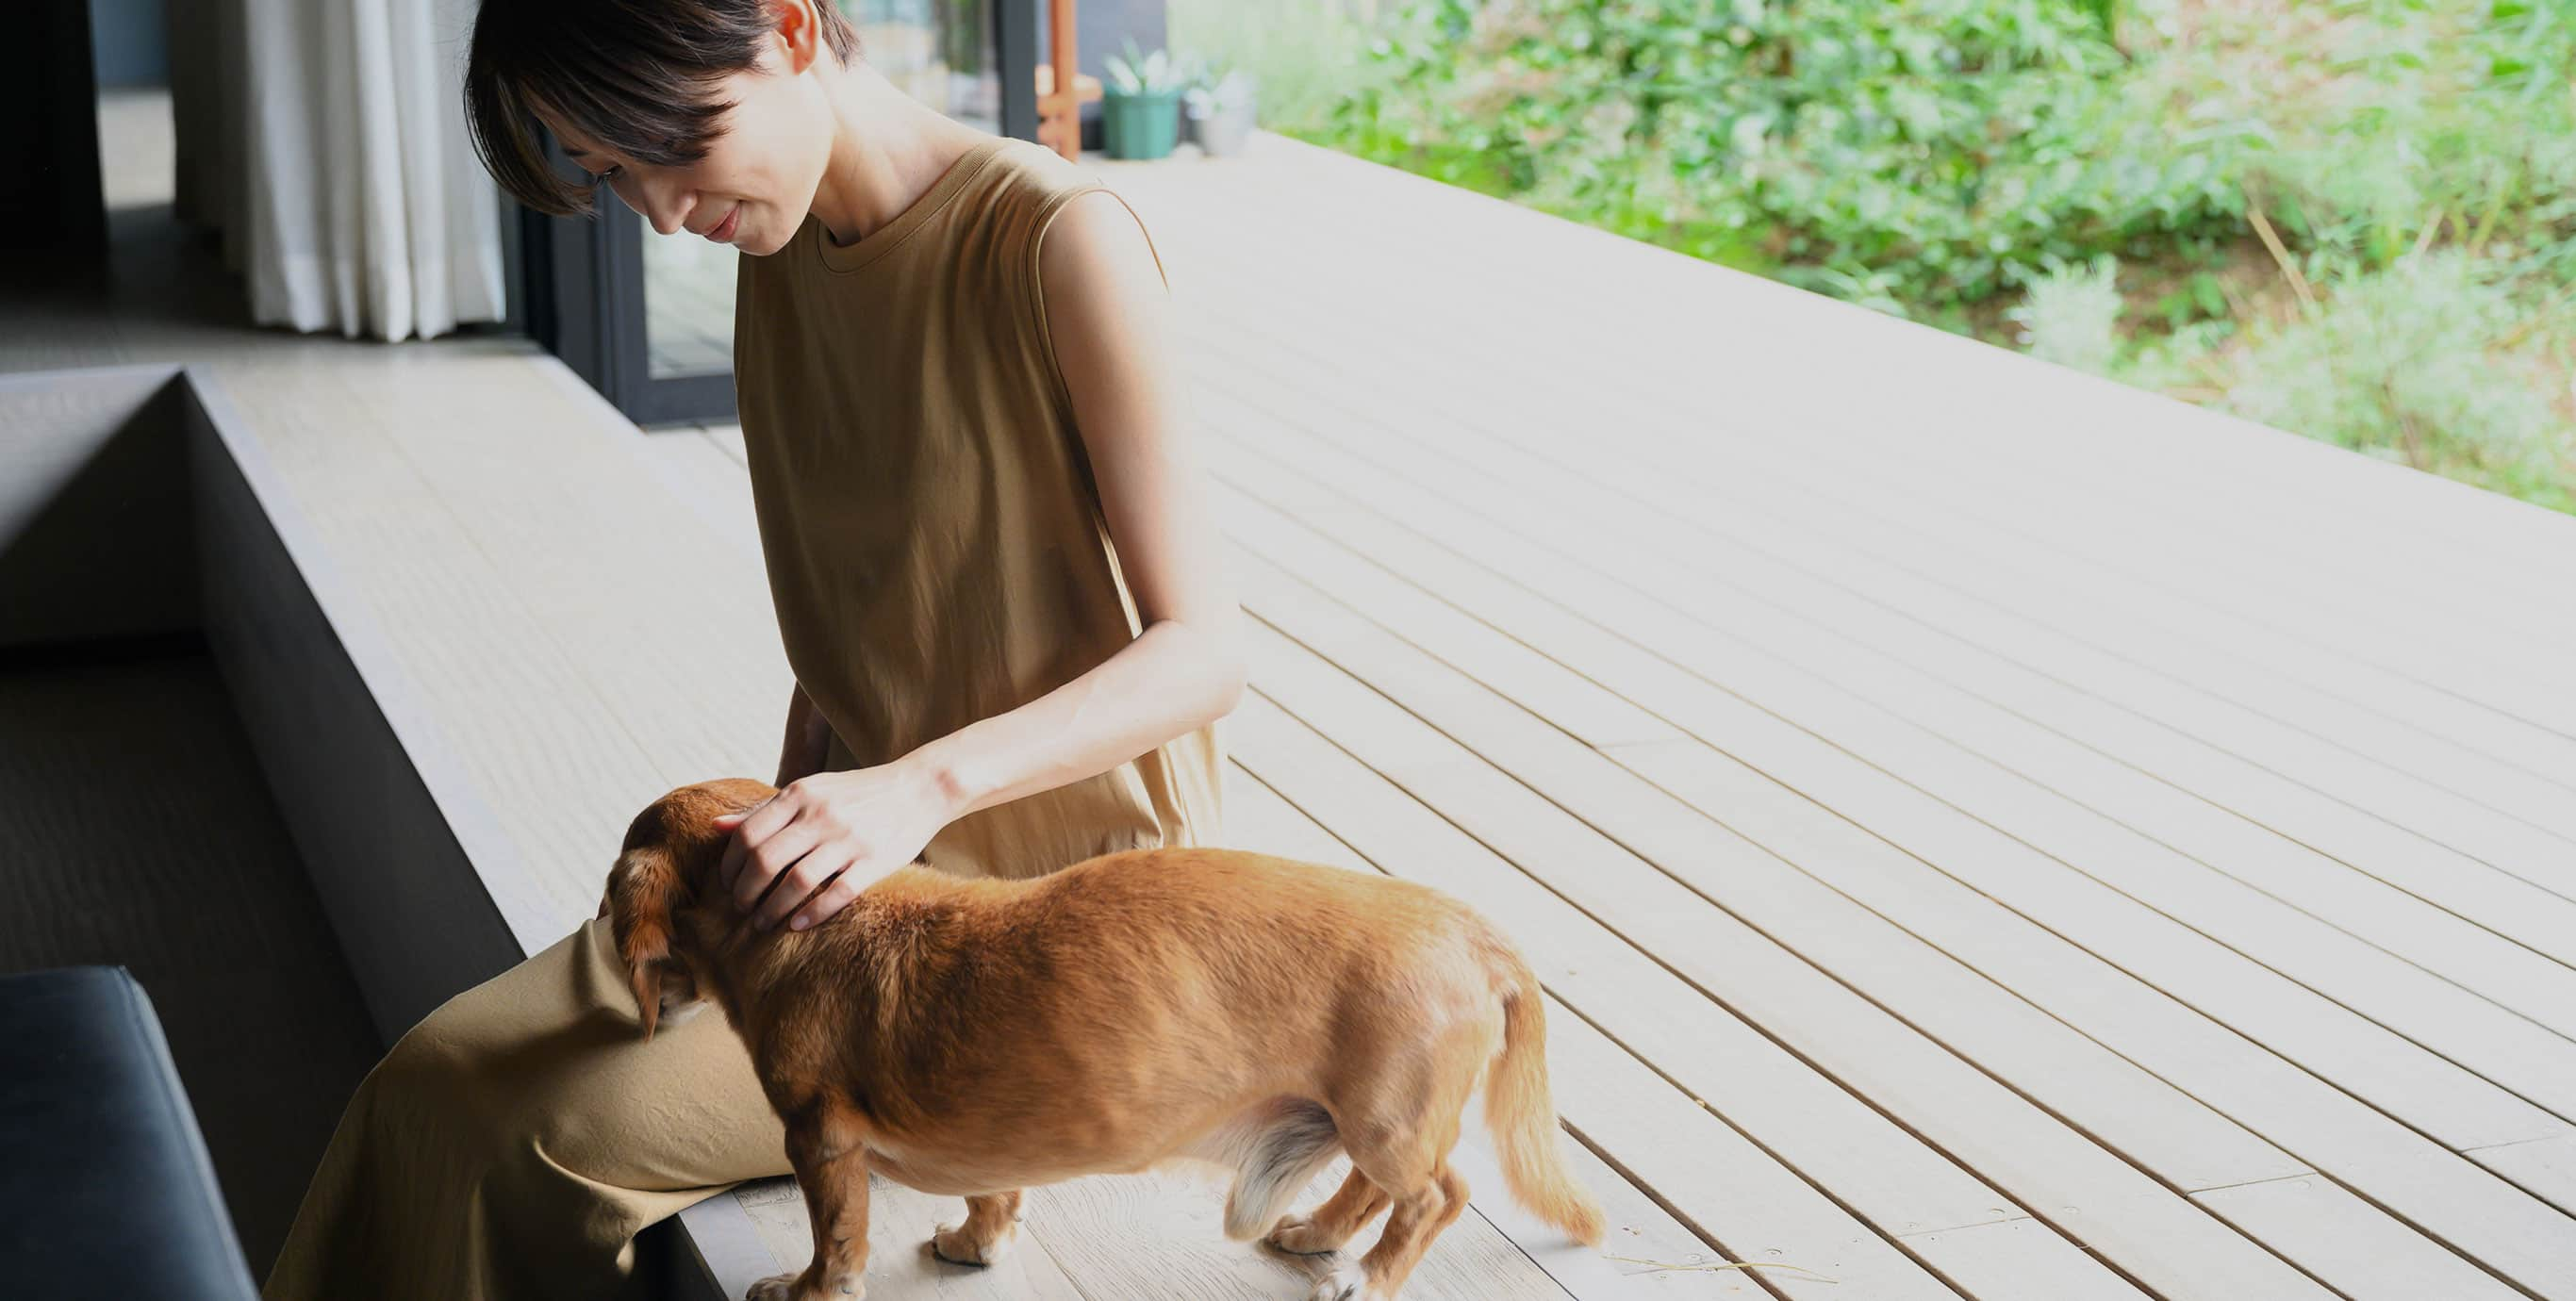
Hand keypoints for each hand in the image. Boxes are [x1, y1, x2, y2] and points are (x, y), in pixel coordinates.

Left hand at [712, 762, 953, 932]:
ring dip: (772, 908)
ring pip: (797, 882)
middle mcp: (821, 815)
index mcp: (801, 795)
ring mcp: (849, 839)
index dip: (730, 866)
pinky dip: (812, 914)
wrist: (920, 788)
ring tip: (762, 923)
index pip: (748, 835)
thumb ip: (765, 810)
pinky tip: (798, 925)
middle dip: (745, 892)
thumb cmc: (857, 793)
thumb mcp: (810, 790)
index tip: (727, 884)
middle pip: (765, 861)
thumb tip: (716, 826)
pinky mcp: (875, 861)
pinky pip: (837, 893)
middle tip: (741, 908)